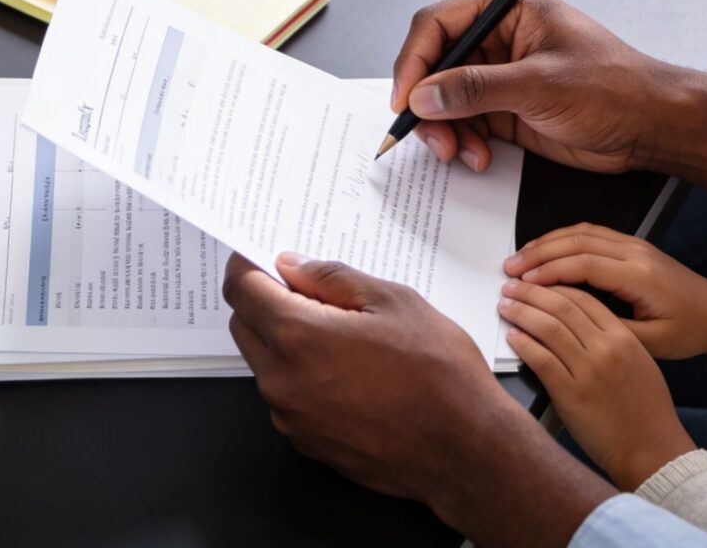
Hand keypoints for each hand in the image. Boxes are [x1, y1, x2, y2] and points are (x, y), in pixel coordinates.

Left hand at [224, 253, 613, 542]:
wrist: (464, 450)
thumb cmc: (439, 376)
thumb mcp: (394, 302)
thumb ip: (333, 279)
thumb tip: (293, 267)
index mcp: (298, 336)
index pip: (242, 289)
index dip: (247, 265)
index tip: (260, 256)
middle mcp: (282, 381)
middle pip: (244, 326)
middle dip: (264, 301)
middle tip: (308, 291)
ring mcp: (291, 418)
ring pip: (265, 364)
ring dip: (284, 341)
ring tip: (342, 335)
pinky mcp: (306, 444)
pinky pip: (286, 398)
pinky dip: (301, 377)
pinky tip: (348, 372)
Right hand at [390, 0, 692, 173]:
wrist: (649, 126)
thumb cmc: (614, 87)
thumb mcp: (541, 85)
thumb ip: (477, 88)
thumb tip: (425, 94)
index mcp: (507, 6)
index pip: (437, 24)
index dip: (414, 62)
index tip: (405, 101)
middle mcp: (497, 36)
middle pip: (434, 63)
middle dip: (428, 104)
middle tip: (431, 137)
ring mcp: (499, 73)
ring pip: (443, 99)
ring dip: (444, 129)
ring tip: (462, 152)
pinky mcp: (504, 106)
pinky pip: (462, 122)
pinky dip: (462, 142)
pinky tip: (479, 156)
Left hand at [498, 280, 696, 491]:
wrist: (653, 450)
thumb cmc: (649, 413)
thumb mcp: (641, 365)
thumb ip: (615, 342)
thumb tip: (582, 328)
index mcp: (624, 339)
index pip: (583, 298)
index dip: (554, 286)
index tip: (538, 282)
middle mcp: (606, 349)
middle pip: (562, 307)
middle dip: (531, 293)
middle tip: (512, 288)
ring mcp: (588, 371)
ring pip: (548, 328)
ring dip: (522, 313)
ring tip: (506, 307)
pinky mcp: (571, 395)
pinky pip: (542, 360)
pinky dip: (524, 344)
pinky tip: (513, 337)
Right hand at [504, 224, 706, 374]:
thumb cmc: (688, 329)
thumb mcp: (652, 344)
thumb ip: (613, 332)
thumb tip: (573, 325)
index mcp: (640, 276)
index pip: (585, 264)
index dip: (549, 271)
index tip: (523, 283)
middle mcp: (636, 253)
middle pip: (577, 241)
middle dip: (539, 253)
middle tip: (510, 268)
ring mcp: (635, 245)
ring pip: (582, 232)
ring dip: (547, 242)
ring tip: (520, 258)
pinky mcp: (633, 245)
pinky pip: (592, 233)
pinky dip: (564, 239)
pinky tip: (546, 250)